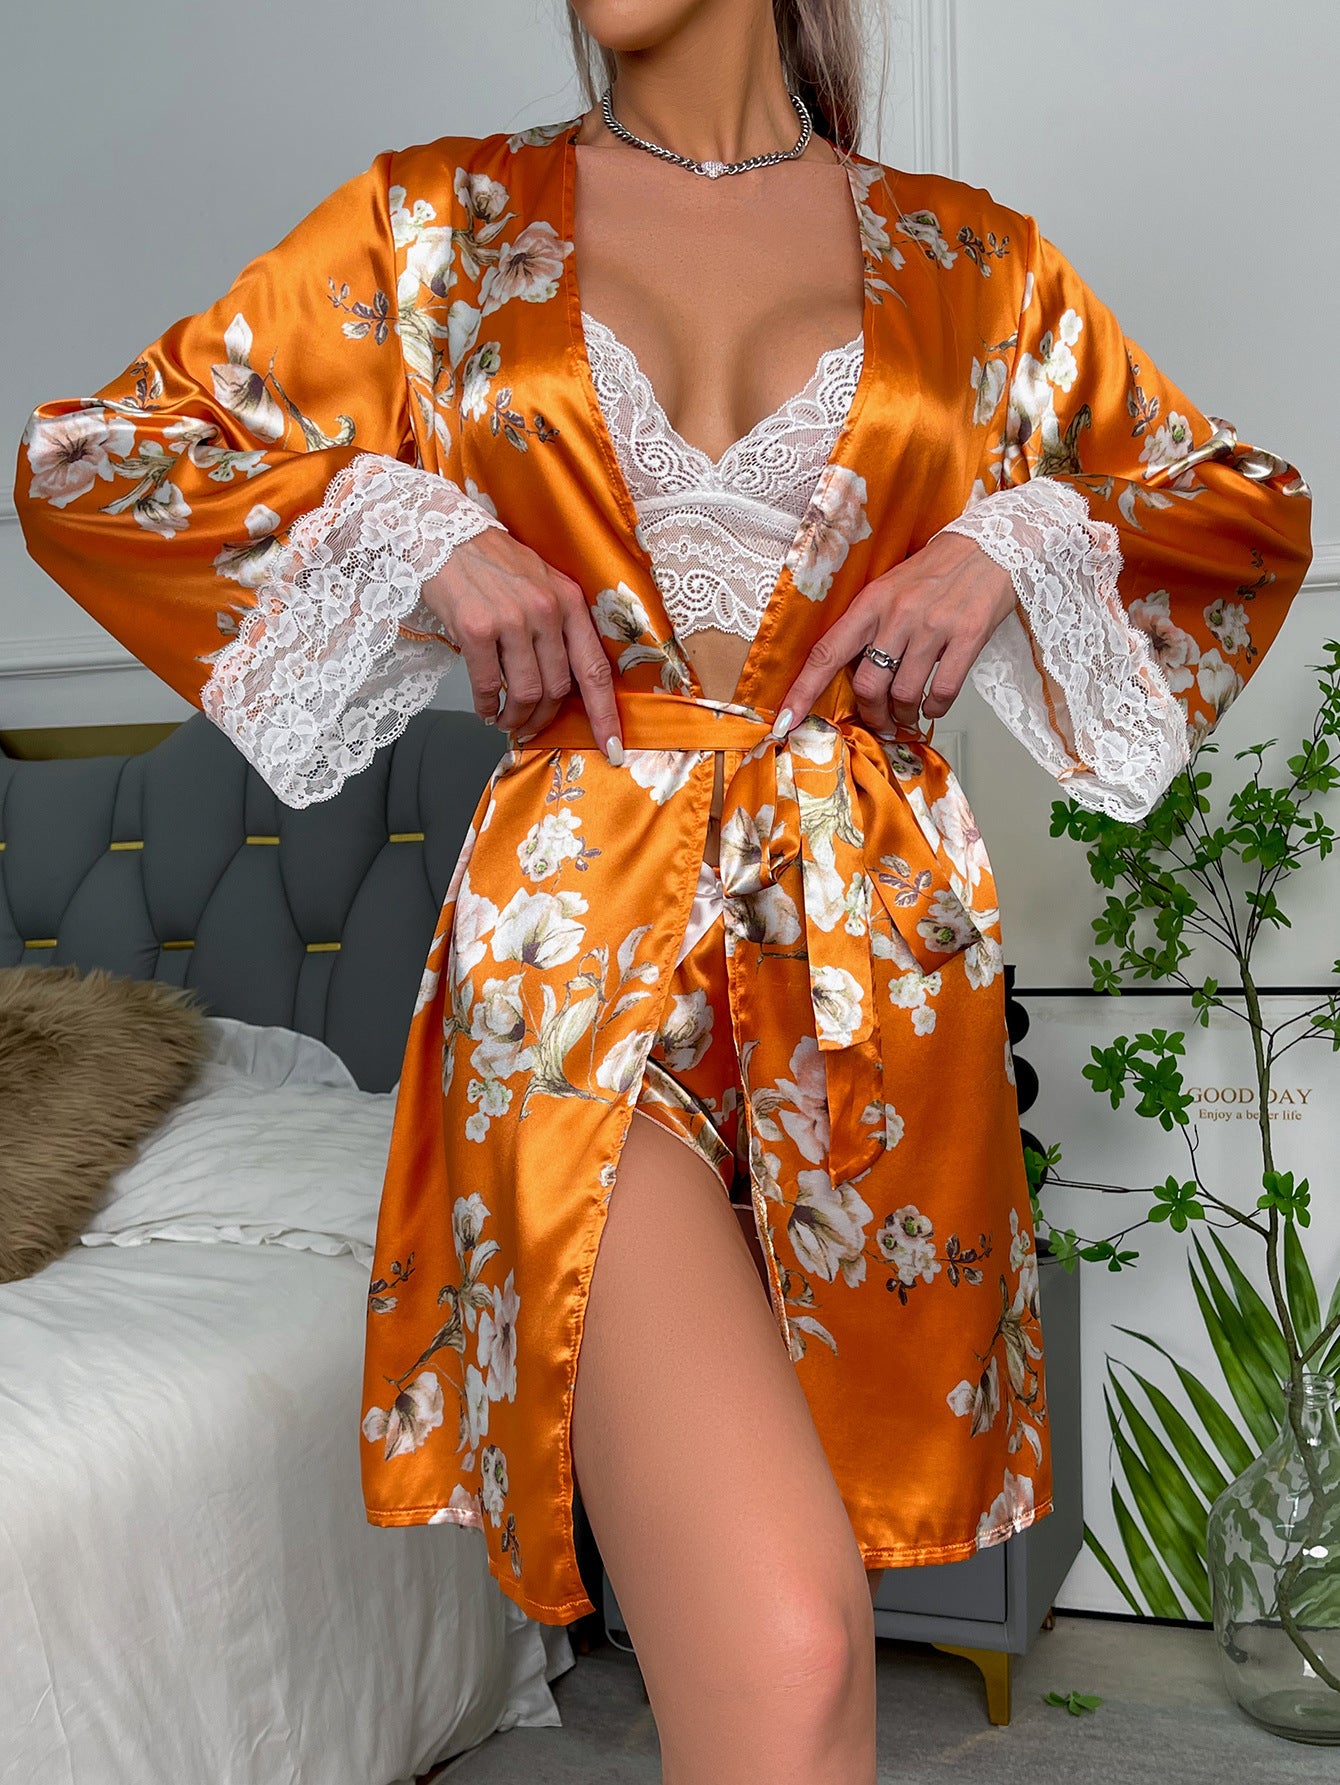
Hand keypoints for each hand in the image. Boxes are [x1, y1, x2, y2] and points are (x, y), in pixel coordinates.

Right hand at [422, 525, 621, 759]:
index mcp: (569, 601)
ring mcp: (511, 619)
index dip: (605, 713)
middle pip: (558, 688)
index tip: (611, 747)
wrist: (444, 533)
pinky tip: (484, 709)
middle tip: (530, 727)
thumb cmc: (493, 562)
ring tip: (506, 721)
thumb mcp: (541, 583)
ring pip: (526, 692)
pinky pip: (487, 685)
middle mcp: (545, 610)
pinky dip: (486, 706)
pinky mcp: (476, 629)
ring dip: (516, 717)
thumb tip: (564, 681)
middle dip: (544, 718)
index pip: (595, 668)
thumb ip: (559, 624)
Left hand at [773, 530, 1016, 736]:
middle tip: (880, 722)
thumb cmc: (936, 571)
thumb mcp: (891, 588)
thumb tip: (853, 675)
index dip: (803, 691)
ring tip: (907, 716)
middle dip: (871, 713)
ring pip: (904, 693)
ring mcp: (934, 627)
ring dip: (903, 715)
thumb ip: (870, 627)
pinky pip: (943, 691)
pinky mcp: (968, 637)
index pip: (826, 652)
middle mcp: (898, 614)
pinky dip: (934, 709)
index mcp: (871, 602)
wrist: (991, 545)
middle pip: (868, 685)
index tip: (786, 720)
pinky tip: (933, 706)